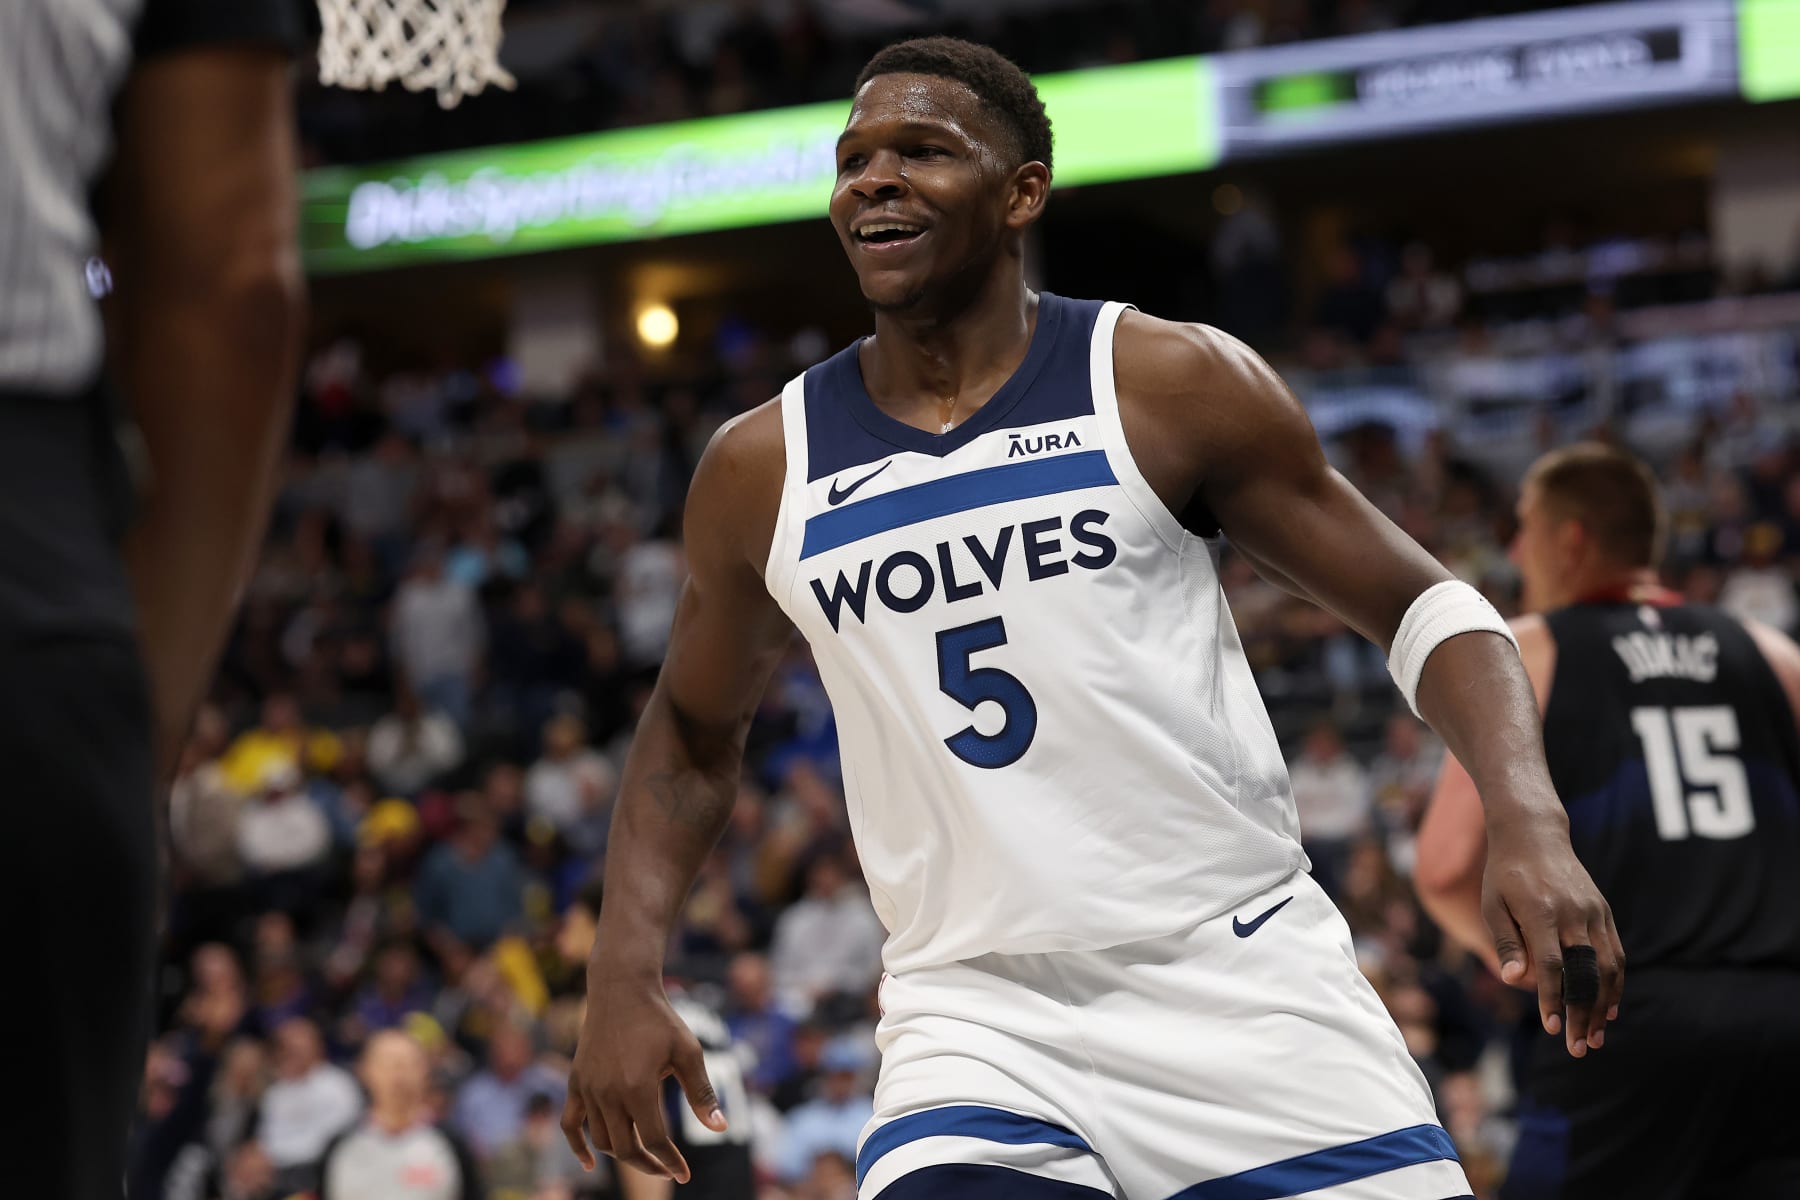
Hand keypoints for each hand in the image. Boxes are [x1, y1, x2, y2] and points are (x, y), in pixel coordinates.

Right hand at [562, 981, 724, 1182]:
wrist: (622, 989)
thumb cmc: (661, 1020)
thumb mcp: (688, 1052)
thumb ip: (701, 1093)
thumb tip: (720, 1128)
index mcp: (637, 1087)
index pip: (655, 1141)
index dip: (670, 1162)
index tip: (684, 1174)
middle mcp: (607, 1092)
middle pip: (625, 1148)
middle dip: (648, 1164)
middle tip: (666, 1168)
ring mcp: (587, 1088)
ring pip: (601, 1139)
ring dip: (622, 1154)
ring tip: (644, 1155)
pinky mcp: (575, 1082)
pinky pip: (569, 1124)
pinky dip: (577, 1147)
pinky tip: (590, 1164)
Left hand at [1481, 815, 1624, 1056]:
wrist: (1534, 834)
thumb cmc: (1504, 874)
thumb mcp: (1493, 904)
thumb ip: (1506, 942)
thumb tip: (1513, 980)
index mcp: (1541, 912)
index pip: (1550, 965)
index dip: (1551, 998)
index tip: (1550, 1027)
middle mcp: (1573, 913)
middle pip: (1584, 973)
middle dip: (1582, 1013)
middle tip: (1578, 1048)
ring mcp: (1593, 912)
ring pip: (1606, 968)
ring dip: (1603, 1006)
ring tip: (1595, 1037)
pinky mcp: (1603, 912)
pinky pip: (1615, 953)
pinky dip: (1615, 983)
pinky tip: (1609, 1007)